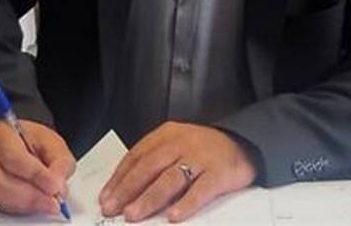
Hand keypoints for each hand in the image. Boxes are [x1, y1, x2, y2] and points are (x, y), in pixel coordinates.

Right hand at [0, 120, 74, 215]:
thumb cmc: (31, 140)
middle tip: (53, 201)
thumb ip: (59, 162)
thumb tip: (58, 186)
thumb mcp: (51, 142)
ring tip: (47, 203)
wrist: (15, 143)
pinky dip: (20, 207)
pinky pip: (0, 204)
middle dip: (32, 195)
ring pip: (0, 197)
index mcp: (0, 134)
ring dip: (27, 204)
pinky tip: (35, 203)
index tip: (54, 186)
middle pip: (2, 181)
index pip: (14, 157)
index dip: (36, 175)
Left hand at [99, 122, 256, 222]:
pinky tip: (173, 217)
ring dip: (149, 198)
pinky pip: (200, 190)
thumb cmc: (203, 149)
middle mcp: (182, 143)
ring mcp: (201, 157)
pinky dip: (186, 204)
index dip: (119, 178)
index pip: (137, 156)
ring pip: (170, 179)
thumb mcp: (176, 145)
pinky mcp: (219, 173)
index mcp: (167, 135)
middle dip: (128, 189)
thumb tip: (124, 190)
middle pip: (149, 167)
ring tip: (133, 215)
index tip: (106, 197)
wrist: (244, 143)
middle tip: (113, 208)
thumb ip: (154, 162)